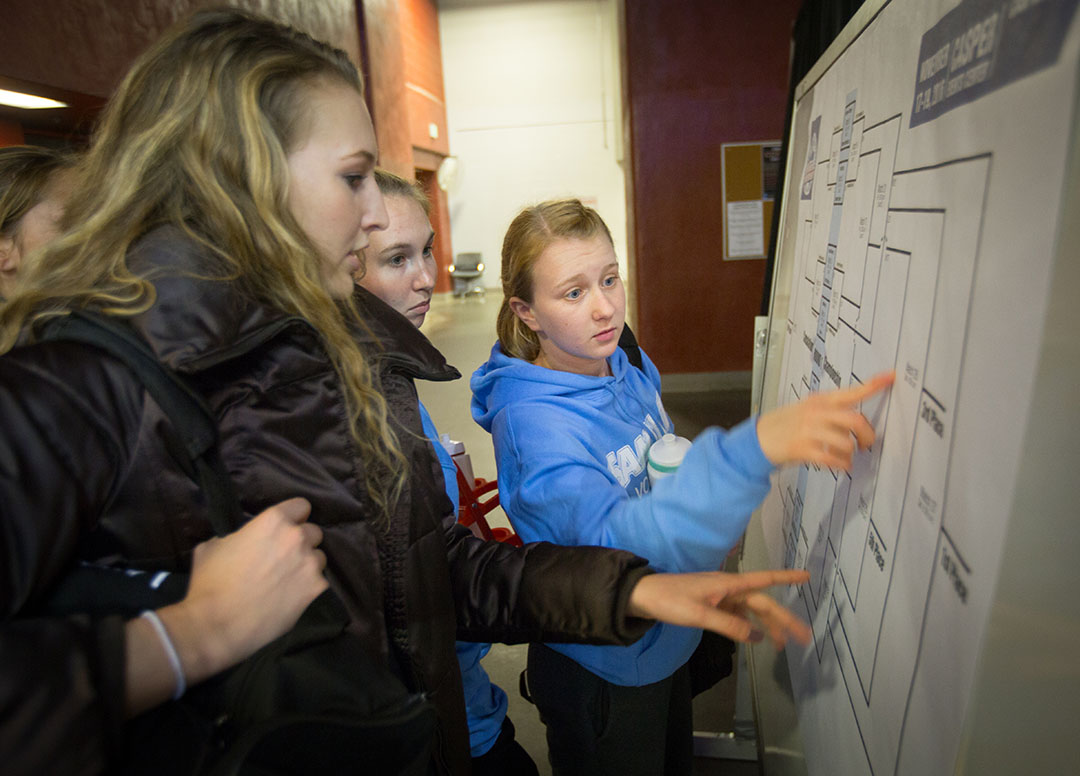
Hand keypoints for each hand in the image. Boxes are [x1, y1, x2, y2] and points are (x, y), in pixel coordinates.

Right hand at [162, 498, 327, 680]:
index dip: (294, 517)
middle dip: (302, 542)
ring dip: (307, 565)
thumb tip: (241, 539)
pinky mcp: (316, 589)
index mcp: (274, 521)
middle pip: (313, 532)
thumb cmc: (210, 583)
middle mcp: (297, 537)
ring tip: (289, 580)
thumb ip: (237, 535)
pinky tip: (291, 597)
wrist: (217, 624)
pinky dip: (308, 588)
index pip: (301, 506)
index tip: (287, 528)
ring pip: (319, 558)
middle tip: (285, 557)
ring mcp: (309, 564)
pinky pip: (319, 582)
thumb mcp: (213, 546)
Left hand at [627, 568, 811, 647]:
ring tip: (782, 645)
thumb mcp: (699, 615)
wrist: (645, 596)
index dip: (787, 577)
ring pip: (751, 611)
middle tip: (803, 637)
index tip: (807, 575)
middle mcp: (729, 588)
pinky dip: (749, 627)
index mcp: (728, 584)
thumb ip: (729, 626)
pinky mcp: (713, 606)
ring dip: (767, 626)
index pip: (764, 579)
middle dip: (783, 619)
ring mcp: (721, 598)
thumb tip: (758, 636)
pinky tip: (756, 639)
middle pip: (762, 603)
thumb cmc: (670, 600)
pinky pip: (738, 617)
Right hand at [756, 371, 894, 469]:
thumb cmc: (787, 424)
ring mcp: (809, 431)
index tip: (891, 377)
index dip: (873, 385)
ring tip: (846, 457)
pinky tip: (841, 465)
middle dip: (867, 435)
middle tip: (867, 443)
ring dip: (851, 453)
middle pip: (855, 420)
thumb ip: (830, 411)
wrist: (759, 438)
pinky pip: (831, 459)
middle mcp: (816, 413)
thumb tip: (858, 422)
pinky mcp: (802, 449)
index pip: (851, 391)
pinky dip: (842, 465)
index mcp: (820, 400)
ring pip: (845, 442)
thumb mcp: (807, 409)